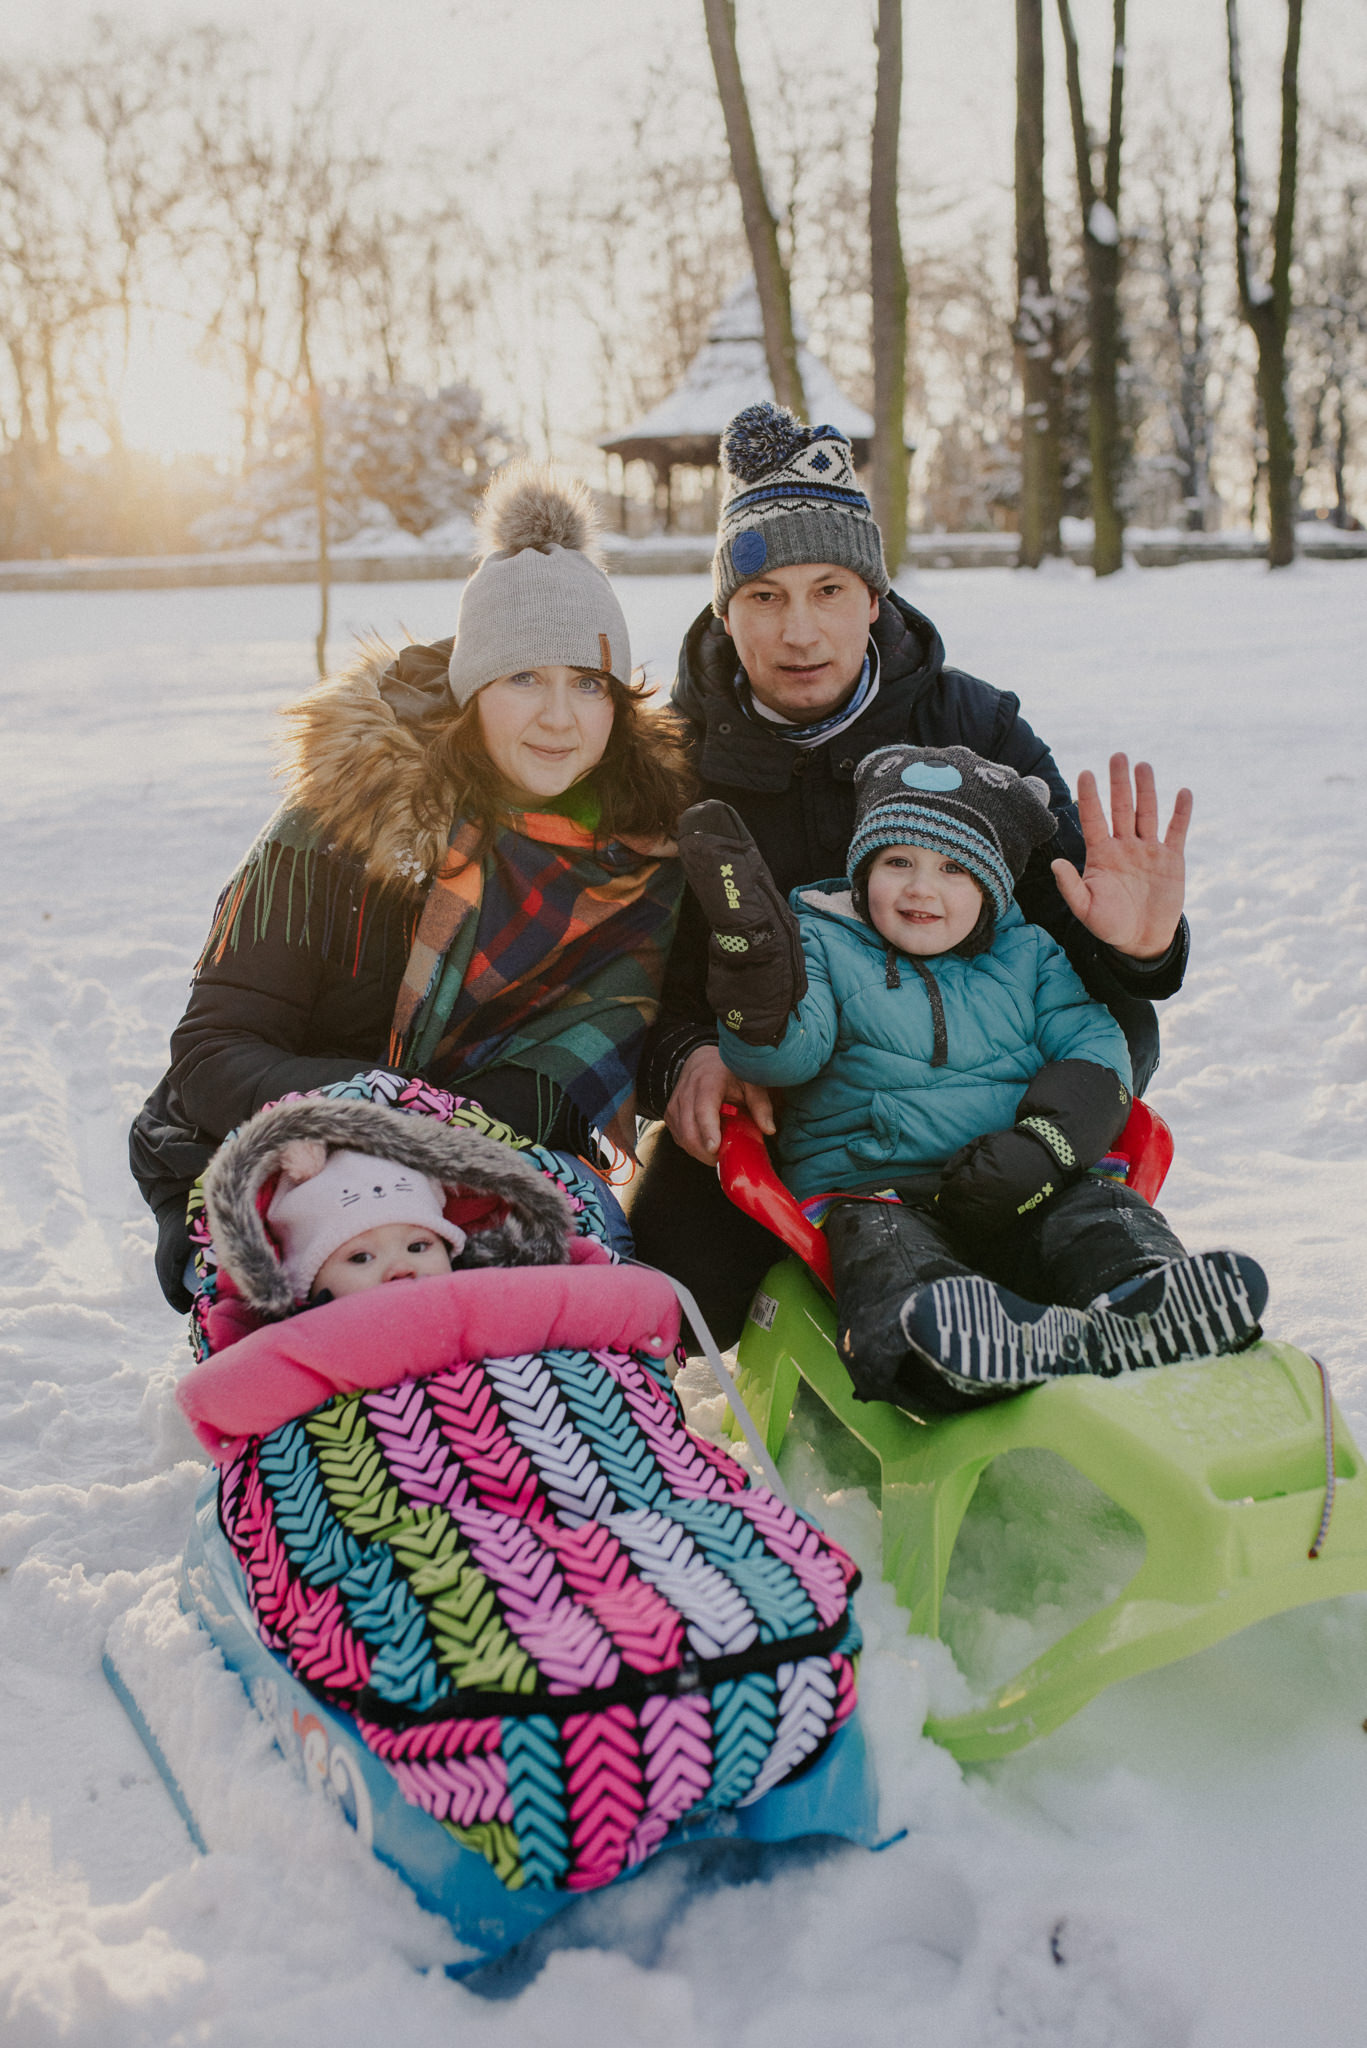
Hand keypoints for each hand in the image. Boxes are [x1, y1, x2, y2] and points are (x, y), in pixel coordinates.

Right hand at [665, 1044, 775, 1164]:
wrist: (700, 1061)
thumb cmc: (728, 1073)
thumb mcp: (749, 1082)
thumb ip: (761, 1105)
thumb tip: (769, 1130)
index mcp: (708, 1082)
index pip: (703, 1109)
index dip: (708, 1130)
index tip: (714, 1148)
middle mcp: (686, 1093)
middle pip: (689, 1131)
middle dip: (706, 1153)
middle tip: (727, 1158)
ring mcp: (675, 1106)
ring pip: (683, 1138)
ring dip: (701, 1152)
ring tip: (720, 1149)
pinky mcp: (670, 1116)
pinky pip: (680, 1139)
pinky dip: (694, 1147)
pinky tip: (708, 1143)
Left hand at [938, 1127, 1057, 1231]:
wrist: (1050, 1157)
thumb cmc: (1014, 1147)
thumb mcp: (982, 1143)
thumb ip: (958, 1160)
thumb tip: (944, 1178)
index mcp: (973, 1183)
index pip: (947, 1195)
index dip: (950, 1186)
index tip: (959, 1179)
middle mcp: (983, 1205)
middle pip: (953, 1212)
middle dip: (955, 1201)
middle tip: (967, 1190)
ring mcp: (996, 1219)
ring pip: (966, 1225)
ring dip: (966, 1214)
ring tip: (978, 1199)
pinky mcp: (1008, 1226)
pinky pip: (984, 1233)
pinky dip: (980, 1224)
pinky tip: (987, 1211)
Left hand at [1052, 754, 1191, 960]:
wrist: (1141, 940)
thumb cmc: (1109, 924)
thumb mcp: (1085, 909)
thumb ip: (1070, 886)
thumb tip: (1055, 863)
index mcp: (1101, 854)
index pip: (1093, 819)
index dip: (1090, 797)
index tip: (1085, 773)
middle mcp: (1124, 846)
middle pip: (1122, 808)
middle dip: (1119, 783)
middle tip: (1118, 755)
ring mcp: (1148, 850)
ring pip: (1148, 813)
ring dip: (1146, 789)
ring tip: (1143, 766)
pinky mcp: (1171, 859)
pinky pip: (1177, 831)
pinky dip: (1181, 813)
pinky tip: (1183, 793)